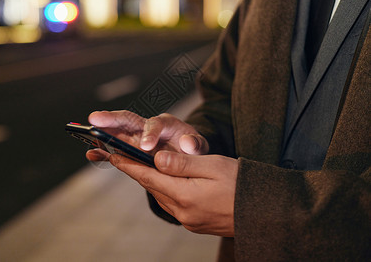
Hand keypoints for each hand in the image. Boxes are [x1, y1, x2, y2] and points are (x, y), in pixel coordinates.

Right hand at [86, 110, 208, 161]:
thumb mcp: (199, 145)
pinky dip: (103, 151)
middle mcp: (146, 127)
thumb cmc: (191, 148)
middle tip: (95, 119)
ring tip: (86, 135)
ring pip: (116, 131)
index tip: (145, 147)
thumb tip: (187, 145)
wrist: (187, 155)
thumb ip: (195, 144)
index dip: (149, 134)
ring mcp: (135, 137)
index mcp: (165, 123)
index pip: (155, 124)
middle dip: (111, 119)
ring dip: (101, 133)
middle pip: (128, 119)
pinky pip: (114, 149)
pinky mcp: (129, 149)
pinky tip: (91, 154)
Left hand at [110, 150, 237, 236]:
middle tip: (123, 157)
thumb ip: (182, 163)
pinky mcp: (196, 224)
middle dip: (137, 172)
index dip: (129, 165)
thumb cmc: (242, 184)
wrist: (265, 212)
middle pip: (152, 187)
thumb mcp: (213, 165)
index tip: (113, 155)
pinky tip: (167, 183)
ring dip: (151, 182)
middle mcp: (182, 212)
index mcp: (184, 195)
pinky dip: (165, 191)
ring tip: (141, 167)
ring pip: (162, 196)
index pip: (148, 177)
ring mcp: (189, 220)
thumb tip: (157, 159)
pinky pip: (173, 204)